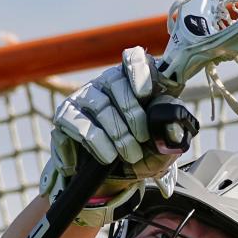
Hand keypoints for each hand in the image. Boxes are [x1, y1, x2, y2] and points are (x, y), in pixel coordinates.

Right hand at [40, 47, 190, 225]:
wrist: (116, 178)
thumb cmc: (144, 153)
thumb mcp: (163, 145)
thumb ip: (171, 133)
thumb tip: (171, 127)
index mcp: (136, 81)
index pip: (133, 59)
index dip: (138, 71)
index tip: (146, 94)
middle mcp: (108, 83)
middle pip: (115, 82)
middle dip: (132, 114)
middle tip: (142, 139)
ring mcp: (84, 97)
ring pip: (98, 104)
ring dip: (116, 132)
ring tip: (129, 155)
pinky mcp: (65, 116)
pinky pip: (77, 124)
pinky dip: (94, 144)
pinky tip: (105, 159)